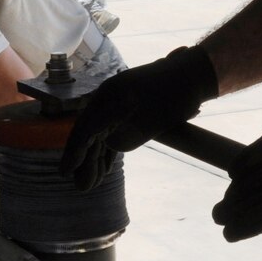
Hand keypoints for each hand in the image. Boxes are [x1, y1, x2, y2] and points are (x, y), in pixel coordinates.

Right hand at [61, 46, 219, 189]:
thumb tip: (113, 145)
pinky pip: (112, 132)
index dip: (75, 152)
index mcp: (109, 96)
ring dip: (96, 159)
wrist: (195, 73)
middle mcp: (108, 99)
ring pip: (100, 135)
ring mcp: (117, 103)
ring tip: (91, 184)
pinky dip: (109, 151)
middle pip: (89, 134)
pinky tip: (107, 168)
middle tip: (81, 187)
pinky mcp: (128, 109)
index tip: (66, 172)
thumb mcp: (156, 116)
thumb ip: (134, 132)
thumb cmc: (176, 93)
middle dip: (83, 161)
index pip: (86, 128)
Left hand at [212, 125, 261, 242]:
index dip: (244, 164)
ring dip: (232, 211)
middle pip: (249, 177)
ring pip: (249, 199)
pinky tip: (231, 235)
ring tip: (220, 218)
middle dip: (235, 192)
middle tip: (222, 204)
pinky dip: (242, 228)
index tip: (235, 174)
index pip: (258, 151)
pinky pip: (260, 220)